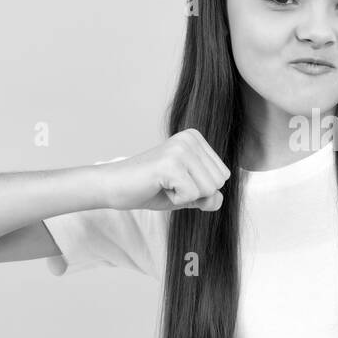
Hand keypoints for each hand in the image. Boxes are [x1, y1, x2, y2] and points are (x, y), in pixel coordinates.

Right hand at [98, 128, 231, 211]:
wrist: (113, 187)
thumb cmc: (149, 189)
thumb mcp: (187, 193)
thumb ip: (208, 196)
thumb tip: (217, 199)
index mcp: (196, 138)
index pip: (223, 176)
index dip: (200, 188)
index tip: (176, 180)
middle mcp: (190, 138)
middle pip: (218, 183)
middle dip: (195, 193)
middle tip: (168, 184)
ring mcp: (180, 149)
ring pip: (208, 190)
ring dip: (185, 196)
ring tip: (164, 184)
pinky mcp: (170, 163)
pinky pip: (191, 195)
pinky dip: (175, 199)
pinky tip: (158, 186)